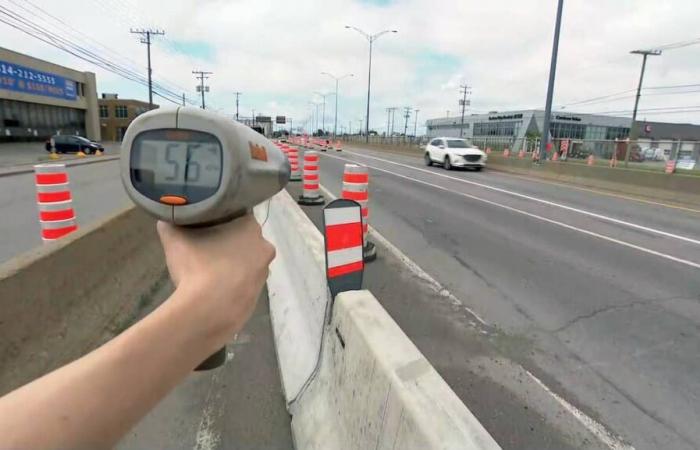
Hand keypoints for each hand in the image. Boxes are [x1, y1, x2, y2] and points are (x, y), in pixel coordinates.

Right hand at [157, 215, 274, 344]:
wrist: (207, 311)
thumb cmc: (196, 266)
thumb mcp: (175, 239)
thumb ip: (171, 223)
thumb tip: (165, 220)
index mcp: (250, 227)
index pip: (239, 217)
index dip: (222, 221)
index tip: (206, 227)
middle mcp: (264, 248)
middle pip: (244, 241)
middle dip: (228, 244)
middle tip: (205, 250)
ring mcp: (263, 275)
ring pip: (246, 264)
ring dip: (231, 266)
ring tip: (207, 272)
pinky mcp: (258, 297)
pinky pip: (243, 286)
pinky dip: (231, 286)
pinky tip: (213, 290)